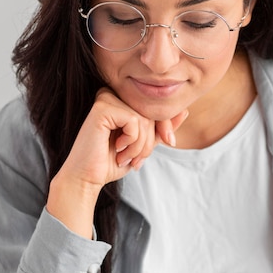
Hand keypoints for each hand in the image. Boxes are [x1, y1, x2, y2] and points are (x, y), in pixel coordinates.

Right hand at [46, 89, 187, 236]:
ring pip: (144, 118)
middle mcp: (113, 94)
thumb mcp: (143, 145)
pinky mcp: (102, 106)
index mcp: (121, 100)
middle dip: (150, 142)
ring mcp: (106, 97)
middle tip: (136, 161)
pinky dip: (132, 140)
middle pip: (152, 113)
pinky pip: (134, 120)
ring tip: (125, 157)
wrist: (87, 178)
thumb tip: (185, 111)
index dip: (166, 127)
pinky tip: (117, 148)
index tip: (168, 144)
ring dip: (141, 145)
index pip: (156, 108)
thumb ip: (160, 129)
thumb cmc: (111, 162)